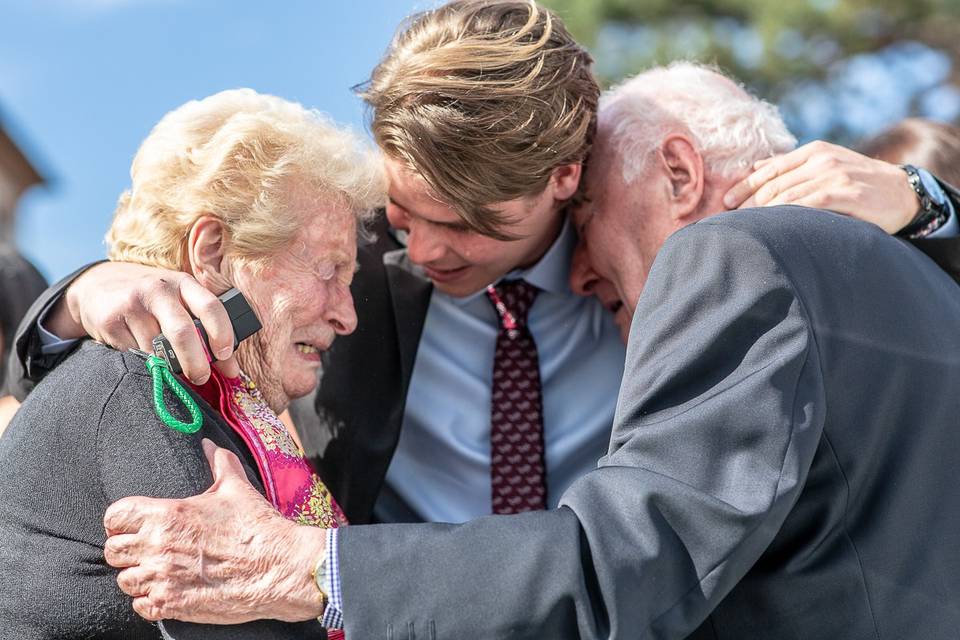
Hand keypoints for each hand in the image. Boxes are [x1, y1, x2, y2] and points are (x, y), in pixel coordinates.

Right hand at [53, 262, 234, 382]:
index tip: (224, 355)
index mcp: (183, 284)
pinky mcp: (109, 322)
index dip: (222, 333)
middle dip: (196, 362)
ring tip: (170, 366)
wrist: (97, 285)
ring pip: (156, 351)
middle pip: (182, 333)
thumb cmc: (153, 298)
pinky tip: (145, 357)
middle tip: (201, 377)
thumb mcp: (181, 302)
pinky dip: (145, 363)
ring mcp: (131, 306)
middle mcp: (158, 291)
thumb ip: (208, 332)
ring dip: (168, 367)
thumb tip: (231, 371)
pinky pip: (134, 355)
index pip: (211, 306)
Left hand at [103, 439, 326, 623]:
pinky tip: (170, 590)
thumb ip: (218, 463)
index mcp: (168, 515)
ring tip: (160, 571)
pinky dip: (150, 600)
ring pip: (125, 581)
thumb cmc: (258, 527)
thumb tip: (208, 444)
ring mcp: (163, 580)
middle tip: (148, 549)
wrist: (280, 568)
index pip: (115, 516)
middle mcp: (158, 547)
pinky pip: (140, 606)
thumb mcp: (237, 489)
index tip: (136, 523)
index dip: (122, 520)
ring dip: (139, 576)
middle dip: (127, 549)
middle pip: (113, 551)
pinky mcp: (172, 605)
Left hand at [722, 140, 919, 233]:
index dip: (744, 186)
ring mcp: (833, 175)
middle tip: (730, 220)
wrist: (903, 193)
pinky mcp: (844, 193)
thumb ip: (793, 167)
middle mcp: (822, 159)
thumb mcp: (826, 167)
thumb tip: (755, 168)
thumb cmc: (859, 184)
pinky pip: (806, 204)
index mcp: (814, 151)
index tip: (726, 202)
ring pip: (785, 194)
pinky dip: (785, 215)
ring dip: (761, 212)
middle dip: (748, 203)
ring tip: (745, 227)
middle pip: (773, 183)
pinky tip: (772, 226)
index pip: (770, 169)